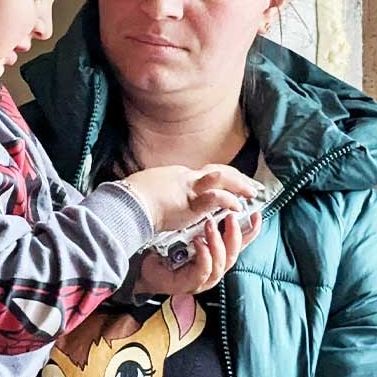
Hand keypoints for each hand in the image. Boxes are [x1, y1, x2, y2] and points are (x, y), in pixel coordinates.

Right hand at [120, 163, 258, 232]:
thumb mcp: (149, 190)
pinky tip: (237, 206)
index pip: (204, 174)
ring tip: (251, 192)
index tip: (232, 180)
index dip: (221, 176)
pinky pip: (213, 198)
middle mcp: (185, 178)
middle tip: (250, 184)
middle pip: (216, 171)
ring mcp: (187, 188)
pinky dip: (227, 200)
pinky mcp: (188, 203)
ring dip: (238, 185)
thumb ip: (161, 191)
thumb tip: (160, 196)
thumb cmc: (131, 199)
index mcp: (177, 176)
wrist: (125, 203)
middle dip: (236, 177)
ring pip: (220, 178)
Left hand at [136, 209, 260, 296]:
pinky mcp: (189, 284)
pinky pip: (203, 271)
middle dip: (234, 235)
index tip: (257, 213)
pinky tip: (197, 242)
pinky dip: (203, 255)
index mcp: (217, 255)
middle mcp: (214, 268)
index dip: (252, 230)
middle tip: (229, 217)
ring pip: (221, 263)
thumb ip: (206, 220)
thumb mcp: (189, 230)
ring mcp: (203, 279)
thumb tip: (218, 198)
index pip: (241, 243)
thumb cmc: (166, 249)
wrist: (142, 266)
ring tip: (209, 225)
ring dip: (218, 243)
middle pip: (234, 253)